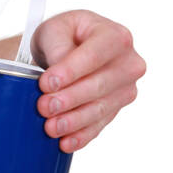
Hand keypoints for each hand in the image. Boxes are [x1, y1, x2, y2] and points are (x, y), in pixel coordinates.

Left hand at [30, 10, 145, 152]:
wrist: (69, 48)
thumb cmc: (64, 35)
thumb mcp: (55, 29)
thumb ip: (58, 45)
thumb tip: (58, 73)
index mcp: (115, 36)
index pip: (94, 56)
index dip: (70, 71)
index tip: (47, 83)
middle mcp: (128, 63)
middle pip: (99, 85)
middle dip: (69, 99)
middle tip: (44, 107)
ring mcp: (125, 88)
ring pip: (100, 108)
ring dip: (74, 120)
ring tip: (50, 127)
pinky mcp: (116, 108)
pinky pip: (100, 125)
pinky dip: (82, 135)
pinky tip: (66, 143)